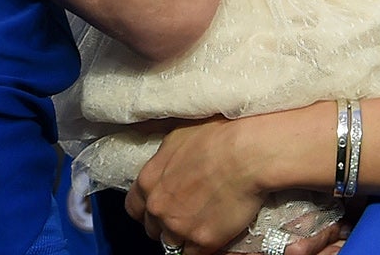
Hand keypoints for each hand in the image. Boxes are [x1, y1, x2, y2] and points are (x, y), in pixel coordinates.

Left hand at [128, 115, 283, 254]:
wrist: (245, 153)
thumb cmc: (215, 137)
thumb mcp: (175, 137)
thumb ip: (161, 160)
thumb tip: (159, 163)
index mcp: (148, 181)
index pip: (134, 207)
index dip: (147, 209)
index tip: (159, 208)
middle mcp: (158, 207)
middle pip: (152, 228)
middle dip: (165, 223)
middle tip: (185, 214)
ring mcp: (179, 227)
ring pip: (172, 244)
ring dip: (183, 237)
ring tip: (202, 222)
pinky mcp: (203, 241)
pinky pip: (194, 254)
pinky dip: (202, 247)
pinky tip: (213, 234)